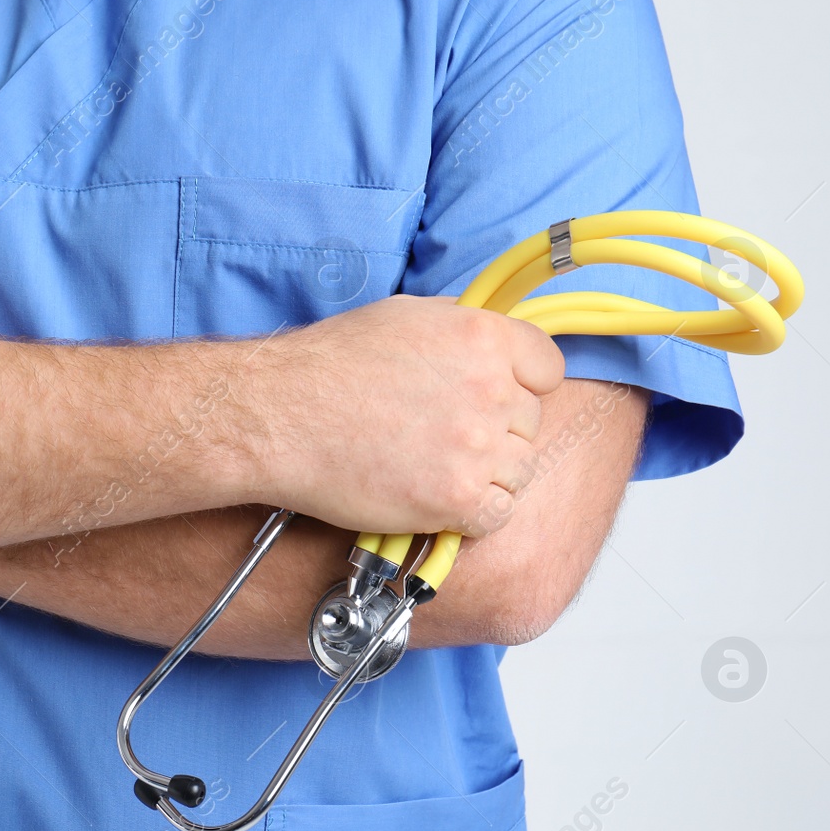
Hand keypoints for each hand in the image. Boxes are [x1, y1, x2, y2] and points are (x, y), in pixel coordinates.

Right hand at [254, 294, 565, 535]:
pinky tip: (438, 498)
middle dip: (496, 431)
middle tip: (445, 435)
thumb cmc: (327, 365)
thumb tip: (487, 344)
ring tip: (436, 467)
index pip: (548, 368)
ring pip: (518, 471)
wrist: (281, 417)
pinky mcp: (455, 498)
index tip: (499, 398)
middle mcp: (491, 391)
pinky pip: (497, 515)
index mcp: (482, 338)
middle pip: (530, 424)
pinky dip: (473, 513)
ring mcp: (476, 448)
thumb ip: (459, 328)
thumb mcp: (404, 316)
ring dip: (486, 474)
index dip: (522, 385)